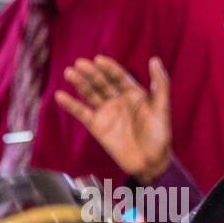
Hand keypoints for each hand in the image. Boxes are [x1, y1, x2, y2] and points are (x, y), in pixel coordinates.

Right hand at [55, 56, 171, 183]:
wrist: (150, 163)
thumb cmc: (160, 136)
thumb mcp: (162, 108)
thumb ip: (160, 84)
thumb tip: (155, 59)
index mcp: (134, 93)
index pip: (118, 76)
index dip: (109, 68)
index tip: (98, 59)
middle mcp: (118, 100)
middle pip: (102, 83)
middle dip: (91, 73)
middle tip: (79, 63)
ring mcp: (106, 112)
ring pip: (90, 94)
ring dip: (80, 83)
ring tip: (69, 73)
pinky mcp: (97, 126)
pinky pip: (82, 113)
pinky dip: (71, 105)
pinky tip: (61, 96)